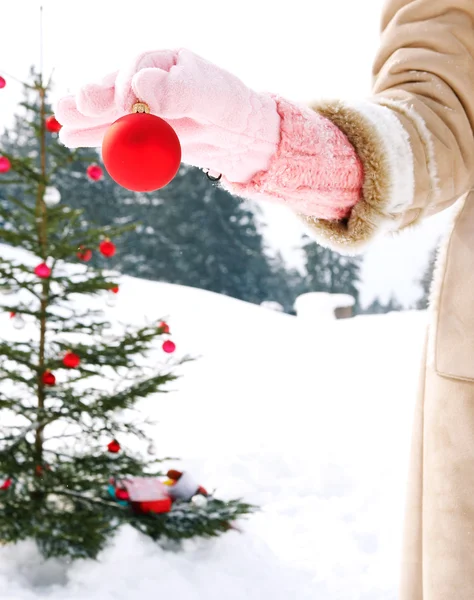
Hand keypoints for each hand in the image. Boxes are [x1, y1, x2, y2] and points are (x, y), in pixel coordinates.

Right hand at [55, 49, 280, 183]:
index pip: (138, 66)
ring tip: (62, 124)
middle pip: (115, 87)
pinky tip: (72, 138)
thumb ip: (180, 91)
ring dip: (86, 118)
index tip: (122, 104)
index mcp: (167, 62)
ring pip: (110, 112)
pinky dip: (97, 137)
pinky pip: (117, 134)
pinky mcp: (143, 133)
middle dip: (93, 98)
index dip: (125, 84)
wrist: (242, 138)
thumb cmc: (231, 109)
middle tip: (69, 108)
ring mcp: (145, 109)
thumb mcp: (212, 97)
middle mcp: (151, 82)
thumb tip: (141, 84)